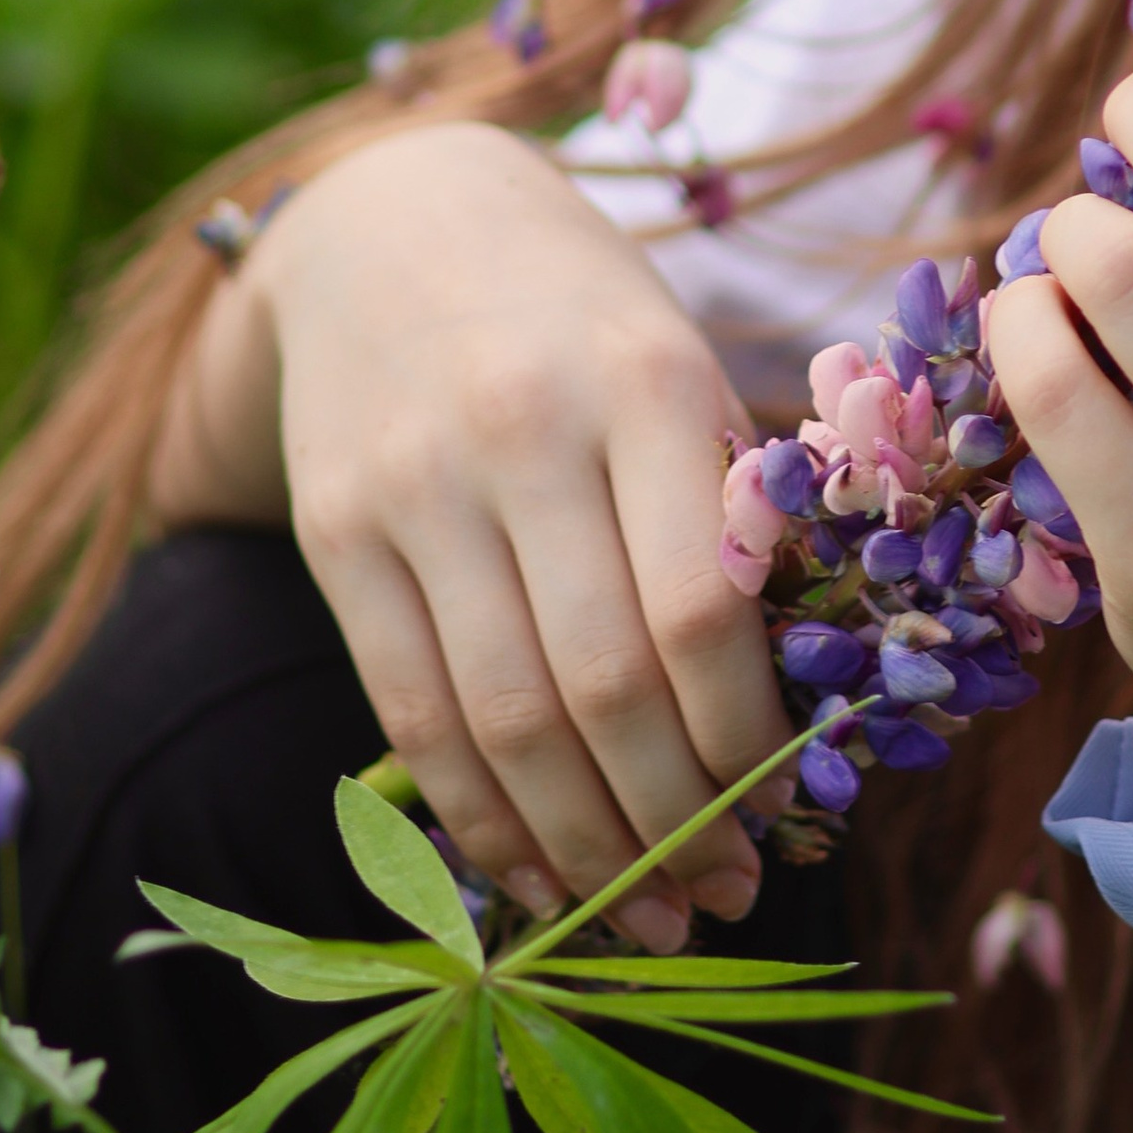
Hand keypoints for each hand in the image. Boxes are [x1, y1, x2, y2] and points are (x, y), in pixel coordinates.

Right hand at [151, 119, 784, 949]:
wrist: (394, 220)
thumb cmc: (583, 321)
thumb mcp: (680, 369)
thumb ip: (734, 516)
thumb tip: (799, 726)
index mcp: (645, 380)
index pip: (701, 607)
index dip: (742, 741)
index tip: (787, 820)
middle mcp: (522, 430)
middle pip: (601, 682)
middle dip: (673, 820)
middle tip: (726, 896)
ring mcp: (414, 485)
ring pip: (501, 718)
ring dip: (582, 845)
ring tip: (647, 912)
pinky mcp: (333, 530)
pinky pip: (409, 711)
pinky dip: (479, 816)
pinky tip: (537, 874)